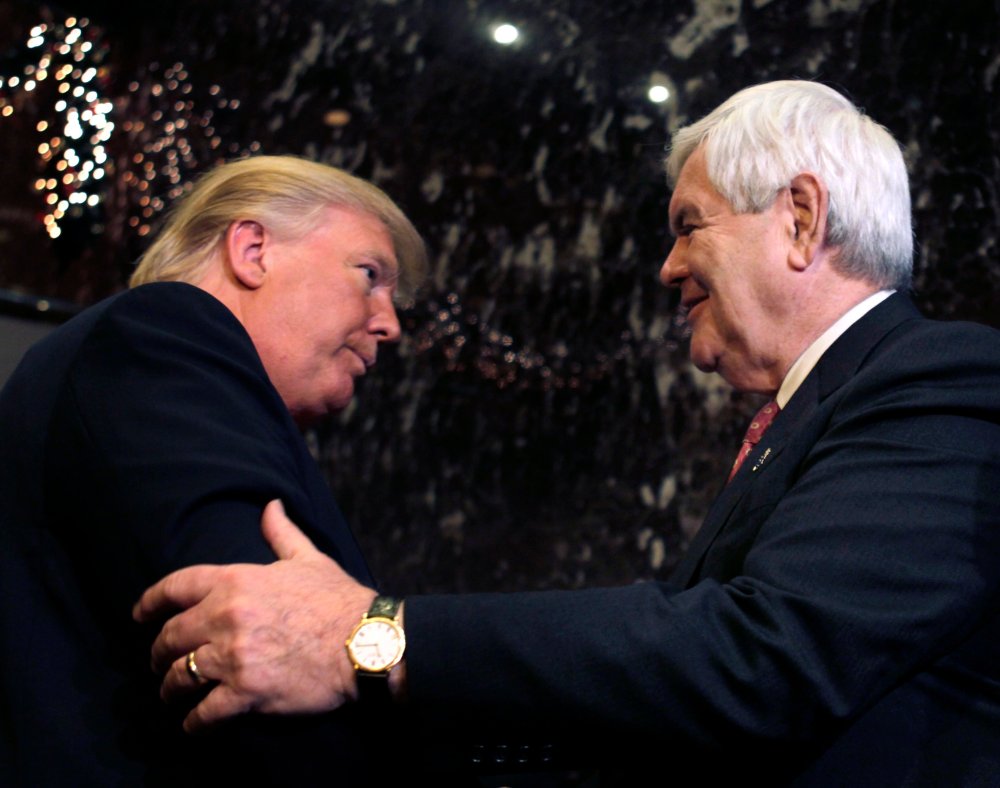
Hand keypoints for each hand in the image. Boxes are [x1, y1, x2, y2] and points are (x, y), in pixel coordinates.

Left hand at [132, 499, 375, 731]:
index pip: (176, 588)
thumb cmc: (337, 599)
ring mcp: (234, 657)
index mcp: (236, 581)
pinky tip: (192, 724)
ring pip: (180, 677)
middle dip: (159, 652)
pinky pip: (203, 713)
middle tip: (159, 662)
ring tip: (172, 695)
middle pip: (170, 637)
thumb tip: (271, 505)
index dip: (150, 602)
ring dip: (170, 689)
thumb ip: (281, 533)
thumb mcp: (308, 558)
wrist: (364, 642)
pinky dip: (193, 723)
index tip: (139, 615)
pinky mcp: (246, 693)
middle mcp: (227, 617)